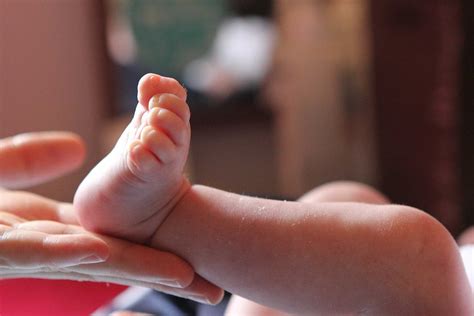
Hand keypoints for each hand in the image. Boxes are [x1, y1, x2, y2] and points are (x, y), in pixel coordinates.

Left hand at [0, 132, 223, 303]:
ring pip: (81, 263)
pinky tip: (98, 250)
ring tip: (179, 275)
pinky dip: (65, 253)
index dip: (150, 255)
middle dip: (159, 274)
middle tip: (208, 289)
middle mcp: (40, 250)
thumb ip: (34, 159)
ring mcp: (15, 255)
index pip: (108, 244)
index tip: (191, 263)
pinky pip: (31, 253)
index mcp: (43, 233)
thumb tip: (78, 147)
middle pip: (110, 263)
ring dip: (130, 270)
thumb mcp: (0, 169)